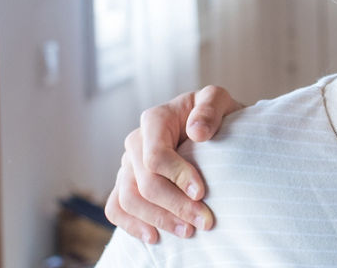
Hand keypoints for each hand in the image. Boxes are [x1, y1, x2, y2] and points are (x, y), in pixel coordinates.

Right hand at [103, 85, 244, 241]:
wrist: (211, 127)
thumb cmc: (214, 114)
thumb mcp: (220, 100)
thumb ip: (210, 108)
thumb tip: (197, 131)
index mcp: (155, 119)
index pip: (155, 155)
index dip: (177, 176)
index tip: (202, 193)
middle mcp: (136, 142)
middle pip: (145, 183)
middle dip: (175, 206)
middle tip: (204, 222)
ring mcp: (128, 165)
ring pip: (129, 199)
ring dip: (158, 220)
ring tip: (187, 232)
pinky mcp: (127, 183)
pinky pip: (116, 208)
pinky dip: (131, 225)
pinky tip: (154, 236)